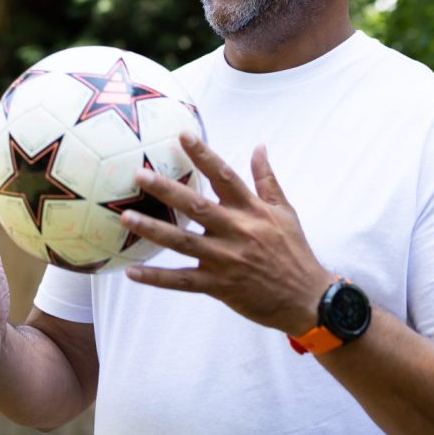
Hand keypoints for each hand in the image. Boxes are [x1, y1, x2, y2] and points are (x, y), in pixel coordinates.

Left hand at [121, 134, 333, 334]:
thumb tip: (259, 146)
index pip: (225, 176)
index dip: (203, 155)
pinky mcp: (219, 286)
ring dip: (153, 230)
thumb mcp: (285, 212)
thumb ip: (267, 179)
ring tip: (127, 218)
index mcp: (252, 211)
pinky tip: (131, 272)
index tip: (182, 135)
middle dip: (167, 190)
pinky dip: (156, 278)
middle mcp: (237, 232)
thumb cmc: (294, 252)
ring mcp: (226, 260)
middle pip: (196, 206)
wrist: (307, 299)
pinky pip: (182, 282)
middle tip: (139, 175)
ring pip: (183, 243)